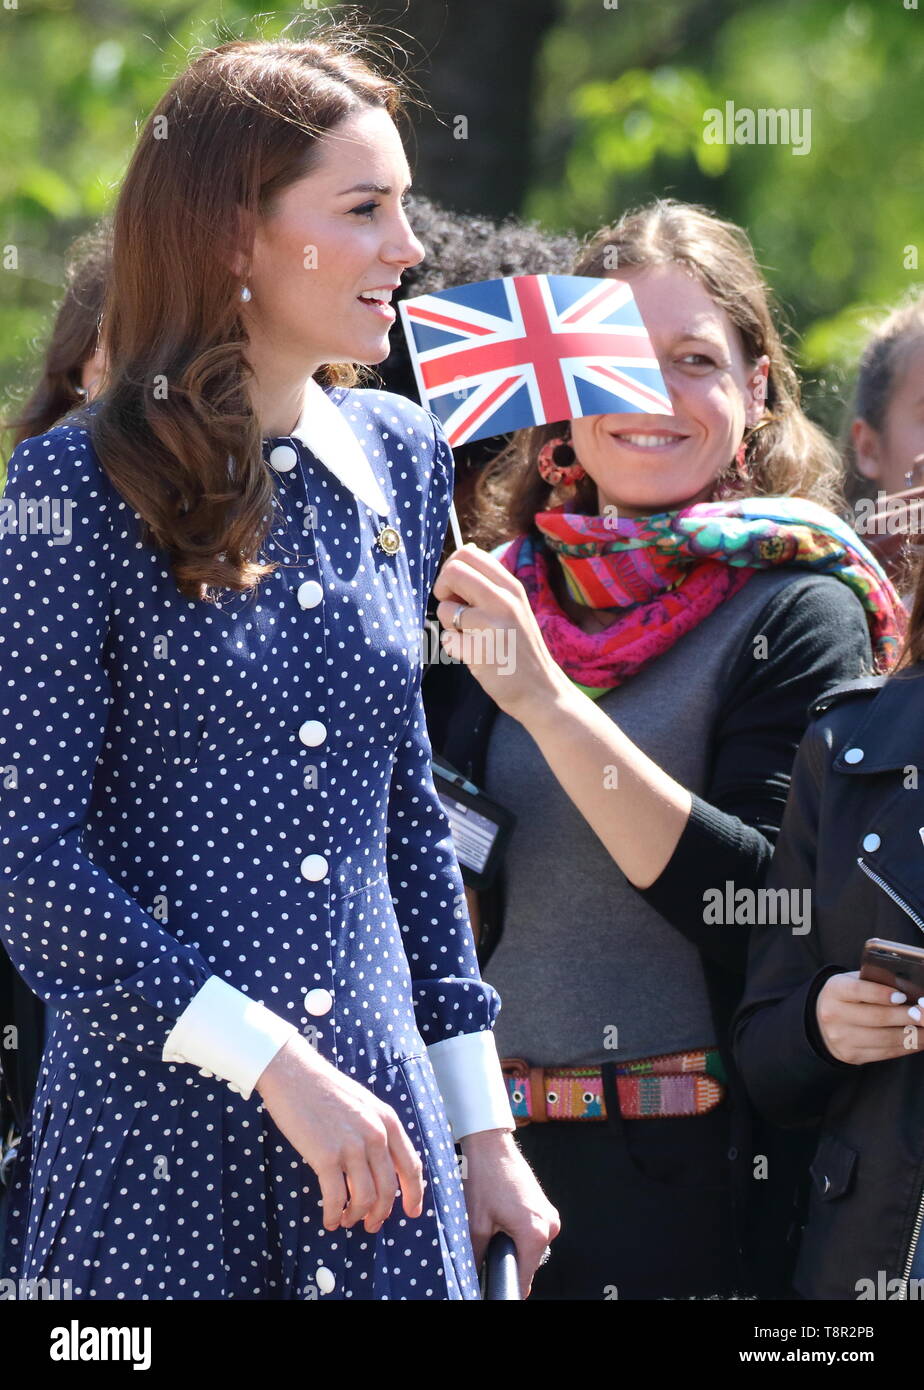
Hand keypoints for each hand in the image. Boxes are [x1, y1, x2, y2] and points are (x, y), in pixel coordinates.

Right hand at [255, 1035, 424, 1233]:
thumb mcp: (364, 1104)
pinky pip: (336, 1197)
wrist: (294, 1073)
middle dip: (381, 1213)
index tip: (412, 1211)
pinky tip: (329, 1220)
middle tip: (372, 1225)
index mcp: (387, 1121)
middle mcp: (376, 1135)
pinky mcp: (326, 1156)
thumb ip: (377, 1131)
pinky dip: (333, 1214)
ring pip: (365, 1198)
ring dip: (357, 1216)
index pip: (411, 1165)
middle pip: (389, 1188)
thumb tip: (381, 1167)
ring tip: (346, 1220)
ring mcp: (352, 1146)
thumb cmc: (325, 1089)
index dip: (414, 1193)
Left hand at [433, 543, 568, 722]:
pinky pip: (447, 640)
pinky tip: (474, 655)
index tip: (456, 588)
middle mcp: (504, 600)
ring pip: (445, 610)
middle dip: (443, 590)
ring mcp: (493, 625)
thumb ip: (490, 582)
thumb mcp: (514, 606)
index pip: (468, 553)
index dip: (452, 568)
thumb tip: (464, 551)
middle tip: (454, 610)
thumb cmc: (520, 648)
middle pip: (453, 572)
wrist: (541, 689)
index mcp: (512, 586)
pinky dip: (455, 649)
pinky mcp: (481, 650)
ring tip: (472, 637)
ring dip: (450, 626)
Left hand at [459, 1128, 560, 1298]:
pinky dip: (517, 1233)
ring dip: (511, 1246)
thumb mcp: (474, 1223)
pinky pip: (532, 1233)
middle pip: (528, 1264)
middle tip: (485, 1248)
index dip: (504, 1285)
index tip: (490, 1284)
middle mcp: (549, 1226)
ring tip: (491, 1229)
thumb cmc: (483, 1178)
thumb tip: (471, 1278)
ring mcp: (549, 1215)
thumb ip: (476, 1256)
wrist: (490, 1144)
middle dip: (507, 1262)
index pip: (524, 1280)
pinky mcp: (545, 1207)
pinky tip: (500, 1219)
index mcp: (535, 1232)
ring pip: (529, 1249)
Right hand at [815, 970, 919, 1063]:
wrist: (821, 1022)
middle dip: (907, 1016)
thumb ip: (875, 982)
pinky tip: (920, 1040)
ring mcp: (842, 1038)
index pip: (857, 991)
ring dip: (914, 1035)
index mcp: (835, 991)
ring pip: (885, 1039)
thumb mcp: (852, 982)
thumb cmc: (847, 997)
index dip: (881, 993)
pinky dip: (907, 1046)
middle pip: (877, 1017)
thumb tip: (911, 990)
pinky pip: (886, 1052)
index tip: (903, 996)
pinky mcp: (852, 1055)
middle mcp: (834, 1015)